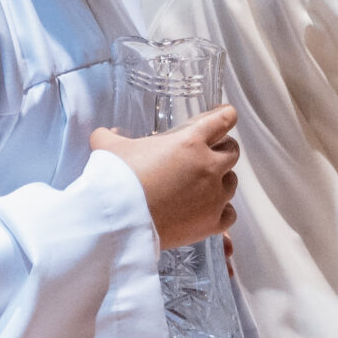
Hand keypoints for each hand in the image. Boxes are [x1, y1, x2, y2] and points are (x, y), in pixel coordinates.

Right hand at [90, 105, 238, 248]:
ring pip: (232, 182)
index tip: (226, 115)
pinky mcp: (211, 222)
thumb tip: (105, 134)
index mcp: (190, 142)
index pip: (222, 121)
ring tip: (205, 184)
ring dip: (222, 180)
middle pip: (232, 152)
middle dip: (223, 150)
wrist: (119, 220)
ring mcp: (213, 196)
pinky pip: (229, 214)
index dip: (226, 116)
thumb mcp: (109, 149)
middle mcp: (209, 167)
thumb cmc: (117, 180)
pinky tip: (211, 209)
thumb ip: (109, 137)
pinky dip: (222, 210)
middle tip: (210, 154)